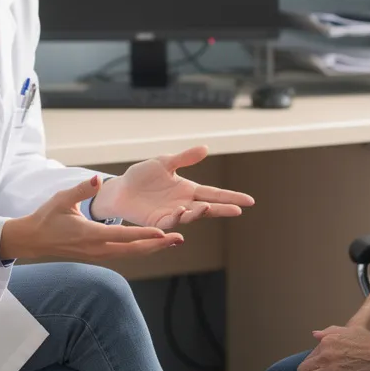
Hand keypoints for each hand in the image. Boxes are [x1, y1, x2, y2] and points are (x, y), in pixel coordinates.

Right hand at [0, 175, 182, 260]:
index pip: (122, 236)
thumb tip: (99, 180)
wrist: (33, 240)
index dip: (143, 234)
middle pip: (133, 251)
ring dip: (152, 249)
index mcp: (90, 235)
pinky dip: (140, 249)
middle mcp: (97, 249)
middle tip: (178, 239)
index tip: (162, 232)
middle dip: (157, 245)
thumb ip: (81, 189)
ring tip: (172, 242)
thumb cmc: (46, 217)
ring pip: (130, 254)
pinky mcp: (97, 255)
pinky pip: (123, 254)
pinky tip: (152, 244)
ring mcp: (98, 255)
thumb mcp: (62, 199)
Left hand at [90, 145, 254, 227]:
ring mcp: (173, 214)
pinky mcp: (158, 222)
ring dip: (199, 212)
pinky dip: (178, 218)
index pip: (215, 193)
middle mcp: (184, 203)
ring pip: (191, 216)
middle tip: (238, 210)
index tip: (249, 201)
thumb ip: (185, 158)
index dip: (231, 197)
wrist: (120, 189)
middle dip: (223, 209)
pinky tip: (182, 211)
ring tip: (206, 206)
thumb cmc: (142, 175)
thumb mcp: (164, 162)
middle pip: (209, 207)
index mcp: (188, 189)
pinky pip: (171, 221)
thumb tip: (206, 148)